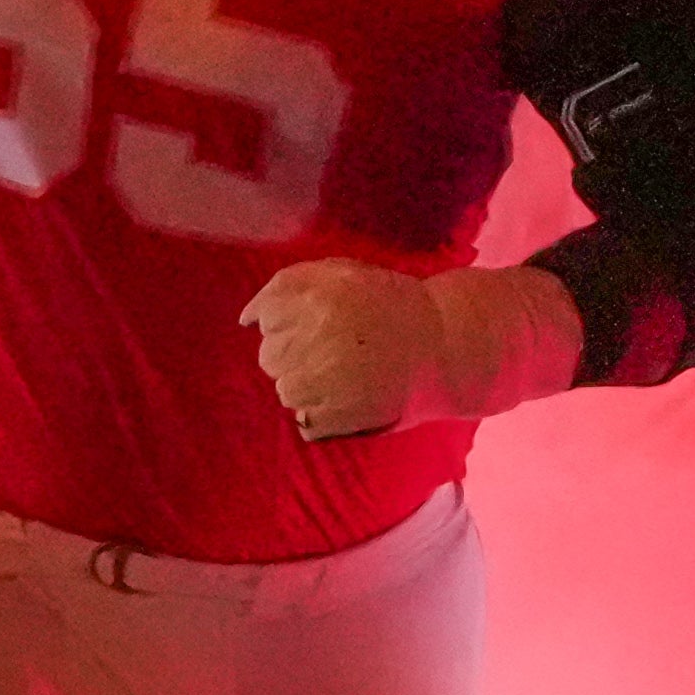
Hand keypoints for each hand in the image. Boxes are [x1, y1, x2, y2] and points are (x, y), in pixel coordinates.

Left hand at [242, 259, 583, 441]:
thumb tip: (246, 319)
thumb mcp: (346, 274)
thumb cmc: (392, 306)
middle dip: (294, 353)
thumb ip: (292, 285)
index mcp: (320, 295)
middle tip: (335, 350)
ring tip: (344, 374)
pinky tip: (348, 397)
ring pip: (284, 389)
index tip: (315, 324)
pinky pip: (304, 420)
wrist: (449, 344)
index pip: (265, 316)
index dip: (286, 322)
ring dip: (306, 385)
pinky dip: (320, 414)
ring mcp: (331, 375)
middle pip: (269, 356)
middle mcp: (321, 333)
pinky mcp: (344, 411)